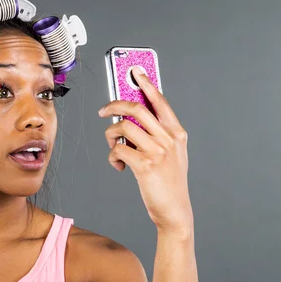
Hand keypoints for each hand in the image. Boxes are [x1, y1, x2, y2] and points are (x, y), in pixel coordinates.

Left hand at [98, 67, 192, 231]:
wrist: (174, 210)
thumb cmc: (169, 181)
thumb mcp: (172, 153)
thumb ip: (157, 134)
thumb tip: (130, 118)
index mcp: (177, 133)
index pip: (159, 101)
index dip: (145, 83)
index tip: (133, 71)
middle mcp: (168, 139)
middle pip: (136, 109)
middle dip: (114, 105)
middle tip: (103, 111)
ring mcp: (157, 151)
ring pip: (122, 128)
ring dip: (111, 136)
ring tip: (114, 147)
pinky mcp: (144, 165)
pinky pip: (117, 150)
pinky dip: (112, 157)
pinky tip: (119, 166)